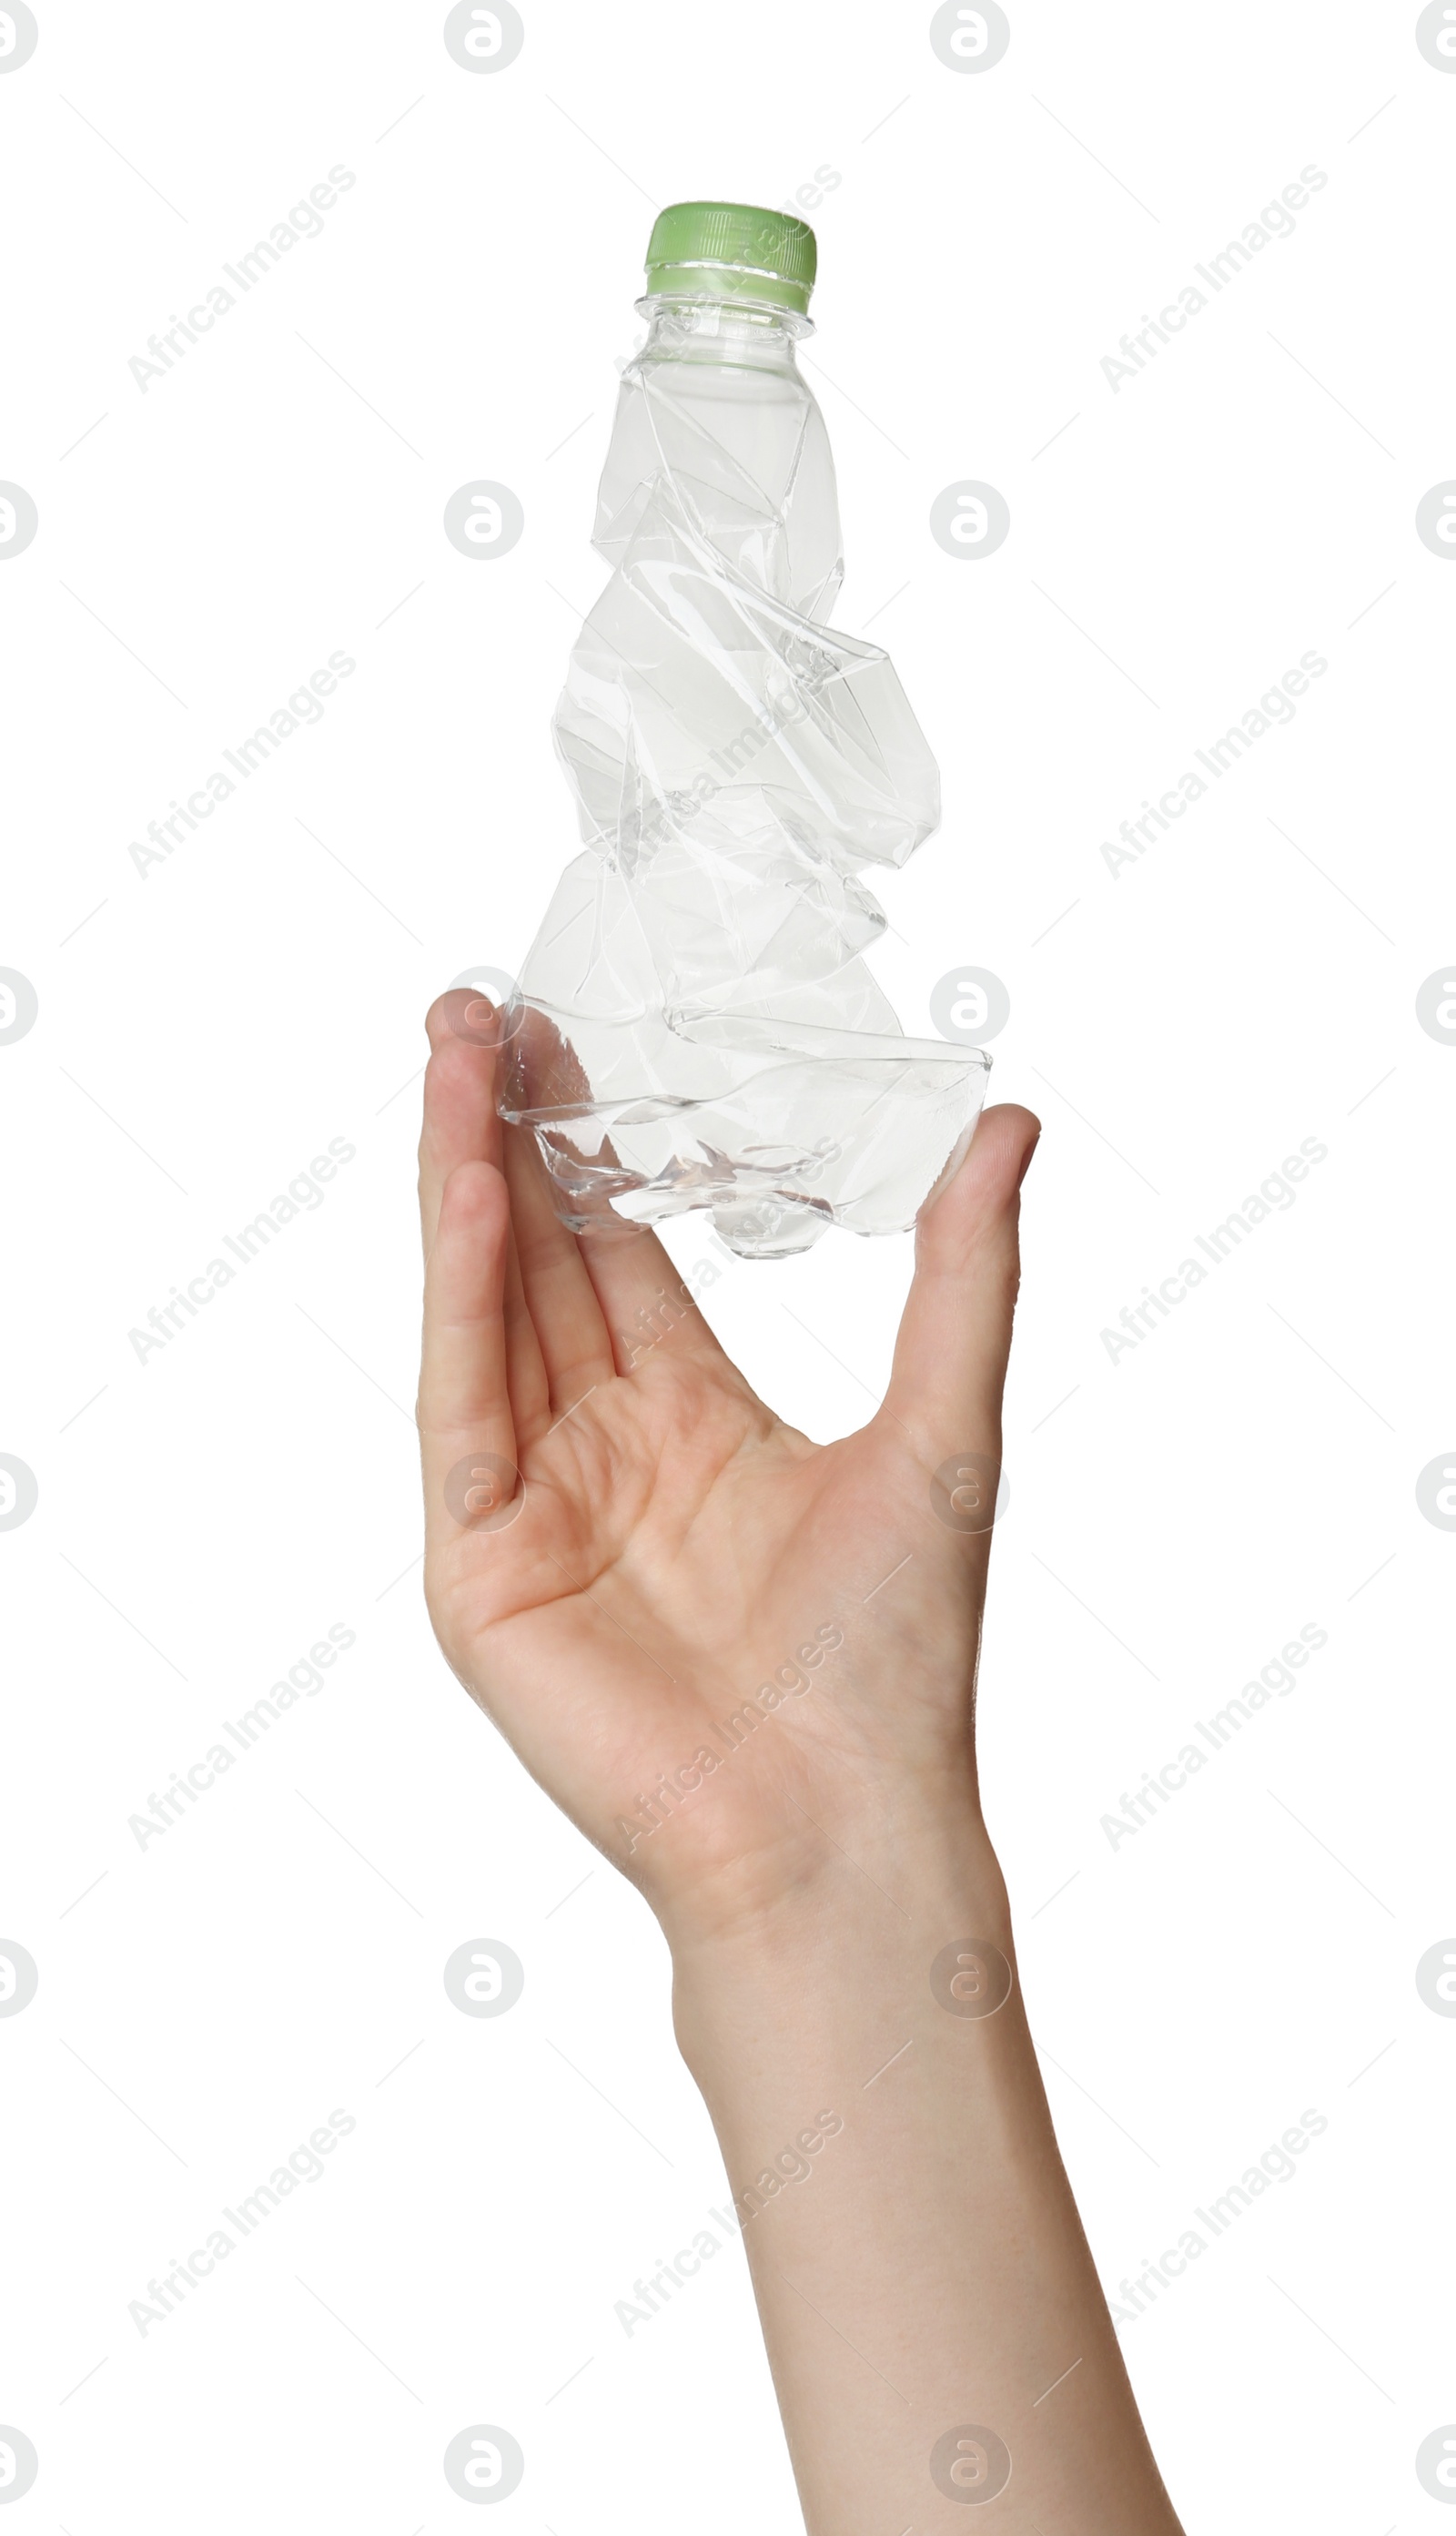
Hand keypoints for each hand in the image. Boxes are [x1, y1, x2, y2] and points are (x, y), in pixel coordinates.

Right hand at [416, 992, 1038, 1951]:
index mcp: (691, 1418)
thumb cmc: (896, 1659)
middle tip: (486, 1003)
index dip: (597, 1142)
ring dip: (466, 1179)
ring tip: (457, 1049)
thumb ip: (962, 1273)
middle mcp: (600, 1446)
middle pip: (539, 1257)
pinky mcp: (479, 1564)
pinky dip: (460, 1292)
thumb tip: (1007, 1123)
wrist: (842, 1828)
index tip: (574, 1030)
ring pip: (485, 1307)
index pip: (620, 1252)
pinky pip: (462, 1401)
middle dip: (510, 1132)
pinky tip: (467, 1190)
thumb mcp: (941, 1427)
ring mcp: (530, 1503)